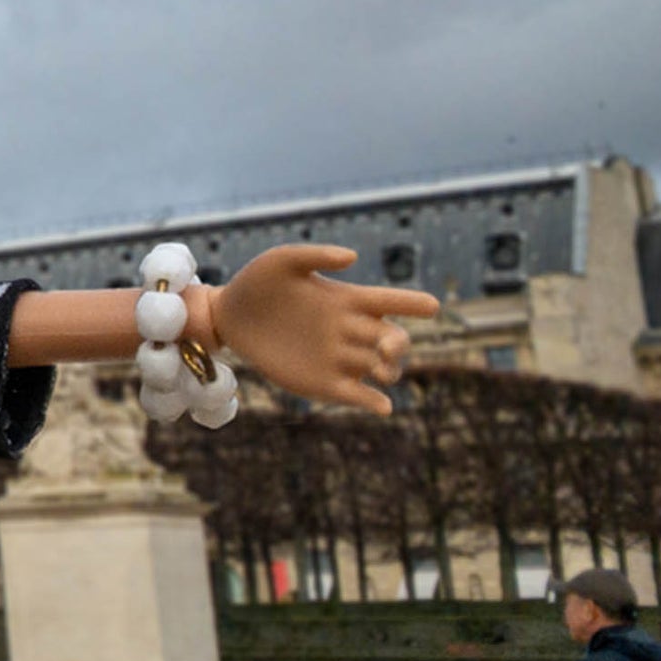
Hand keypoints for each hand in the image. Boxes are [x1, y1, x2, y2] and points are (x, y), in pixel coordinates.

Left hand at [204, 245, 437, 413]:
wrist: (228, 316)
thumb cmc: (257, 282)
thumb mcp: (283, 260)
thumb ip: (317, 256)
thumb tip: (354, 257)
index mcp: (346, 299)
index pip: (389, 301)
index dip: (412, 303)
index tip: (432, 305)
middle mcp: (349, 330)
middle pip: (393, 339)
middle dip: (399, 343)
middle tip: (388, 345)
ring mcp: (338, 358)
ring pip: (381, 369)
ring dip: (389, 371)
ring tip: (381, 369)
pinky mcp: (322, 383)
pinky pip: (356, 395)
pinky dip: (373, 402)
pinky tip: (381, 404)